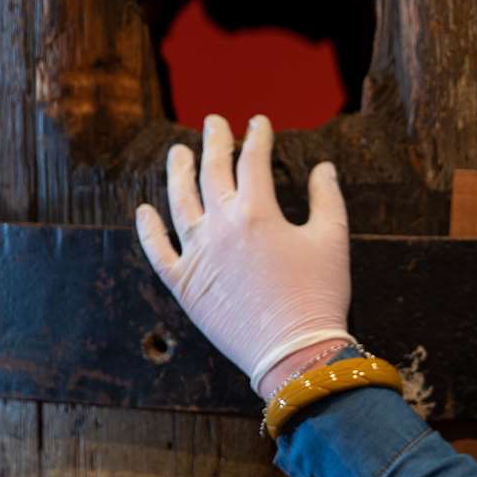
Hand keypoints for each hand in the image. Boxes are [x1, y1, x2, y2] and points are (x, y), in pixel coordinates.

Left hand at [135, 113, 353, 396]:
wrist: (293, 352)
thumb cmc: (319, 296)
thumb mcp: (333, 241)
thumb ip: (327, 198)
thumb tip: (323, 169)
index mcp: (257, 211)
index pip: (252, 160)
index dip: (257, 136)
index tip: (259, 123)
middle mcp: (220, 226)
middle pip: (211, 171)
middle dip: (214, 142)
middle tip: (214, 123)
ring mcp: (197, 255)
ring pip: (179, 202)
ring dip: (176, 172)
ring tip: (177, 153)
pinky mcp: (184, 285)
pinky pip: (159, 251)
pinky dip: (148, 230)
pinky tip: (144, 211)